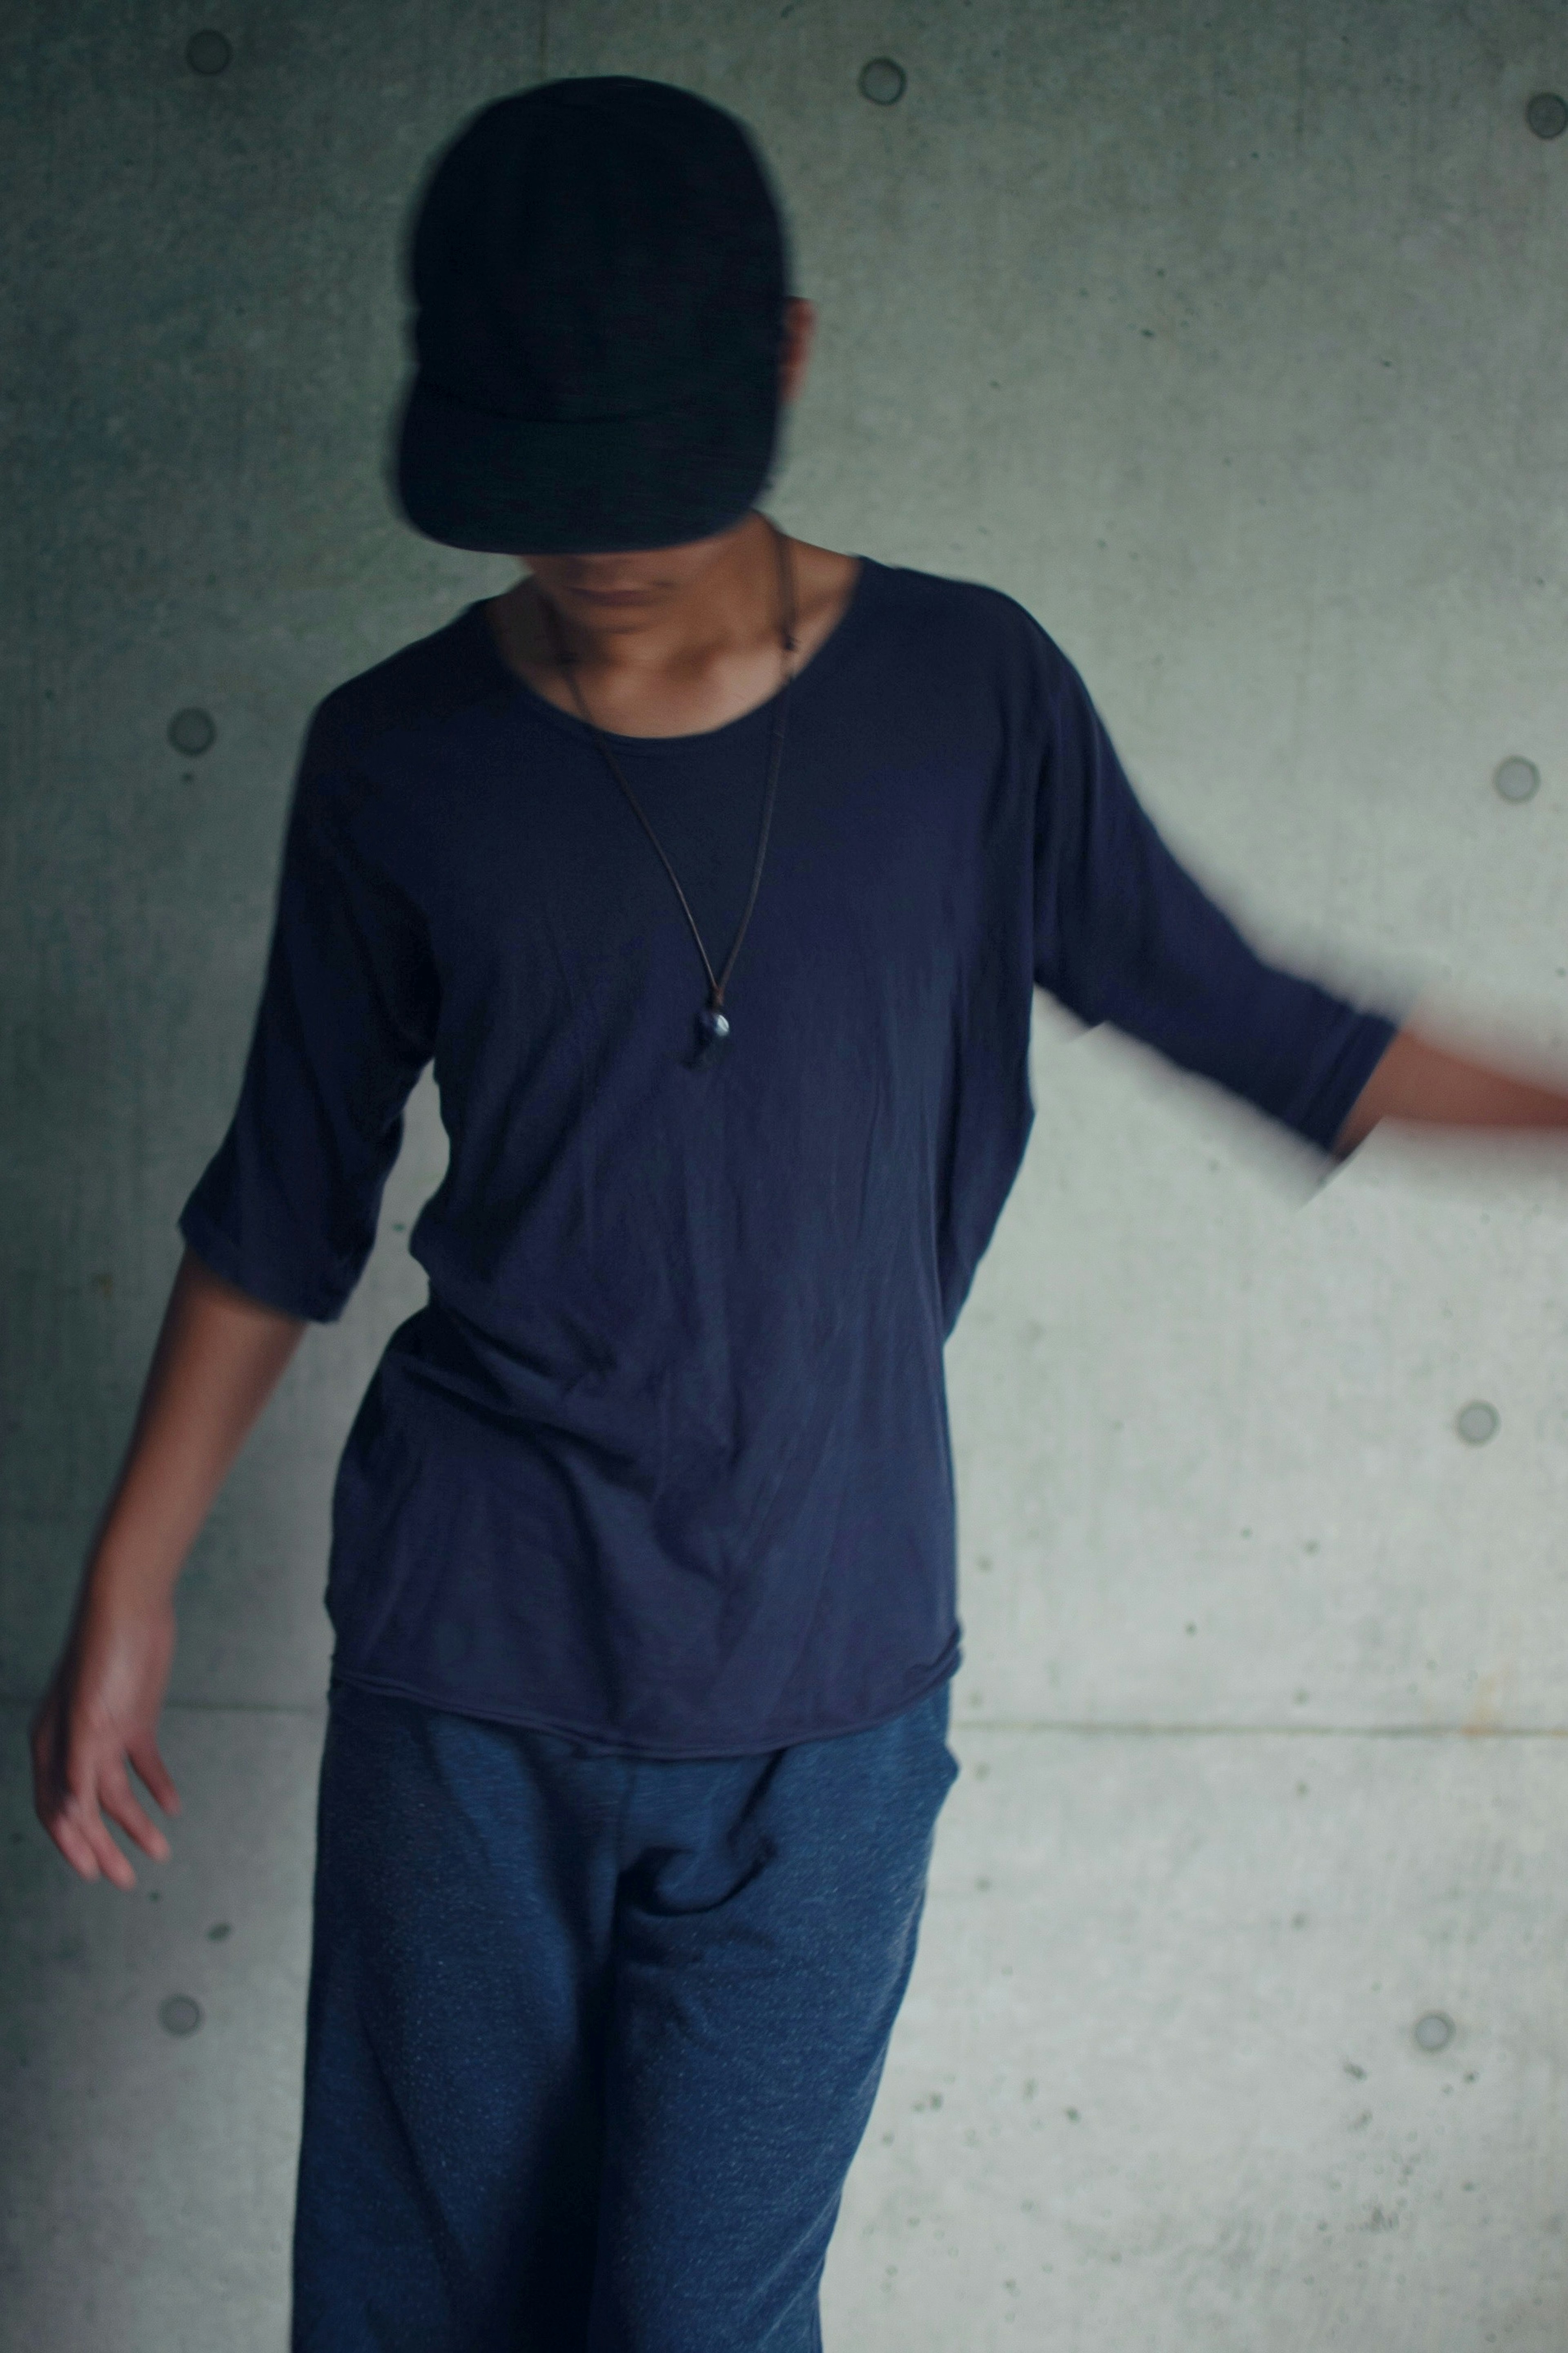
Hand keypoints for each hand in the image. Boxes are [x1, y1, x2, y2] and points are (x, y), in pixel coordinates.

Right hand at [30, 1585, 180, 1888]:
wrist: (133, 1608)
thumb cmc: (103, 1656)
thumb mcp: (89, 1714)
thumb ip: (78, 1763)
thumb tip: (72, 1812)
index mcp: (53, 1747)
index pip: (58, 1810)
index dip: (74, 1844)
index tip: (94, 1874)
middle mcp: (76, 1746)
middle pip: (89, 1809)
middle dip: (105, 1846)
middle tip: (126, 1881)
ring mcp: (106, 1734)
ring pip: (119, 1792)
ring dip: (136, 1823)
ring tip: (161, 1852)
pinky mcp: (135, 1721)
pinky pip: (144, 1765)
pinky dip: (156, 1786)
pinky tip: (172, 1808)